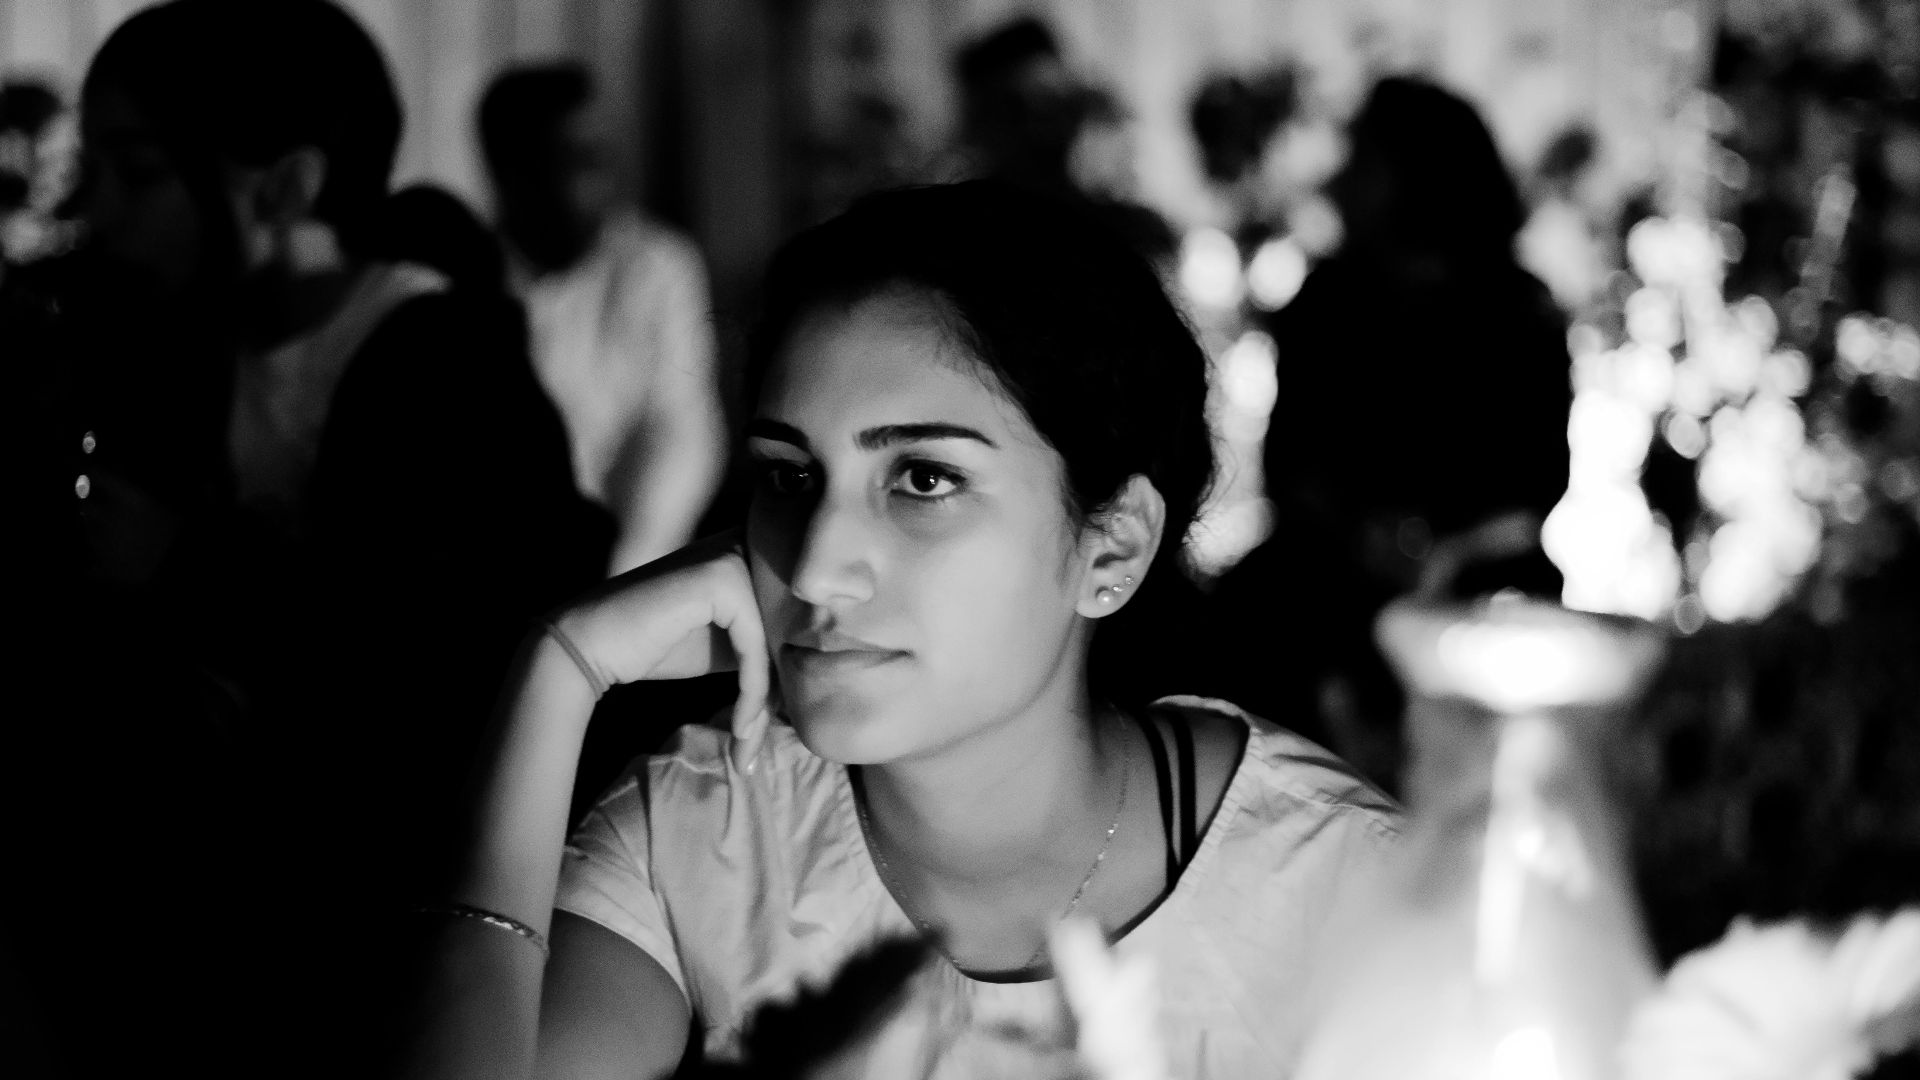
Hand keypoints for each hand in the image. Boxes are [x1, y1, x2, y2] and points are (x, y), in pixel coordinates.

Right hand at [549, 531, 773, 771]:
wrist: (594, 643)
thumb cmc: (658, 645)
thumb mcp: (728, 645)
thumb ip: (767, 647)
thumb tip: (813, 684)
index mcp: (754, 553)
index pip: (794, 619)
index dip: (790, 675)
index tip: (775, 726)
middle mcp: (749, 545)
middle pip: (789, 632)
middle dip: (778, 696)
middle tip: (755, 745)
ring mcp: (735, 557)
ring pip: (775, 645)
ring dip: (763, 705)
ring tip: (744, 746)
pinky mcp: (722, 579)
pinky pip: (755, 648)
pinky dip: (750, 694)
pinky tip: (737, 728)